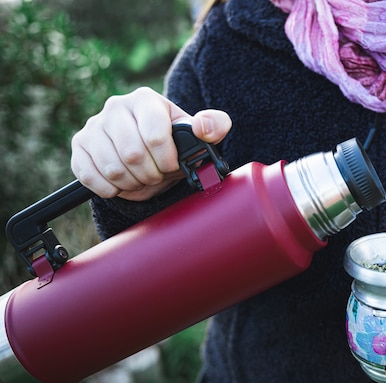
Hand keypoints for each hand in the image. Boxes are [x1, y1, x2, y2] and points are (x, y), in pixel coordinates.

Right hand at [71, 87, 231, 200]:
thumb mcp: (201, 135)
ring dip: (132, 183)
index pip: (154, 135)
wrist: (152, 155)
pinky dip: (110, 188)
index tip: (172, 165)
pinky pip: (89, 175)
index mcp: (146, 100)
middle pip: (132, 154)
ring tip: (142, 177)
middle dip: (151, 174)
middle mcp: (116, 106)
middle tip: (157, 174)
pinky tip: (123, 182)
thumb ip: (214, 126)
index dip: (166, 159)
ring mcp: (94, 125)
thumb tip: (203, 127)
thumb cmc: (177, 143)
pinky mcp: (79, 145)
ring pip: (112, 168)